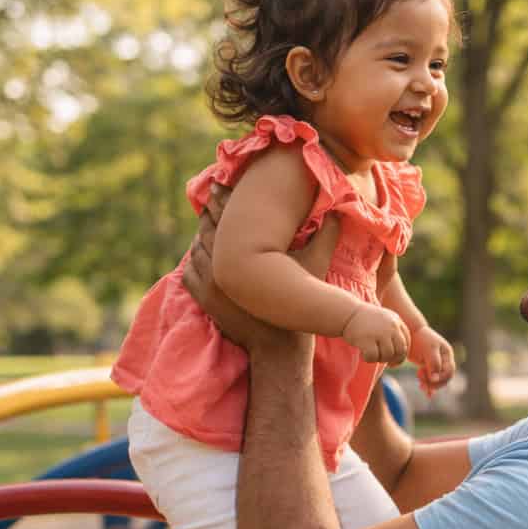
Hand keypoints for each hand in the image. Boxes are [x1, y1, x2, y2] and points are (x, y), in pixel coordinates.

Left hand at [183, 186, 309, 363]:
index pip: (229, 213)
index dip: (224, 196)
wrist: (277, 345)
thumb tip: (340, 212)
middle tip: (209, 196)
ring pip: (197, 246)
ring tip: (205, 222)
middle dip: (210, 210)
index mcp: (245, 248)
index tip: (219, 183)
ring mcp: (209, 279)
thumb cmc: (299, 301)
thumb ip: (326, 236)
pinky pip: (188, 271)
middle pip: (208, 226)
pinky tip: (198, 253)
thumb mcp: (316, 266)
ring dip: (202, 234)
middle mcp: (221, 259)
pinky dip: (193, 259)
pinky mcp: (202, 297)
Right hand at [342, 303, 409, 364]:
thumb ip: (394, 333)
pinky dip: (368, 359)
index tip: (394, 360)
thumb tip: (402, 356)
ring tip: (371, 353)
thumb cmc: (365, 320)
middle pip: (400, 351)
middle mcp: (391, 326)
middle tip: (383, 359)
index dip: (402, 354)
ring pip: (387, 355)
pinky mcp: (367, 339)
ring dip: (379, 359)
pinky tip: (363, 354)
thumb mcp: (384, 320)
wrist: (347, 312)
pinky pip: (373, 357)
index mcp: (396, 321)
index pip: (407, 341)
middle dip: (393, 359)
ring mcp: (379, 332)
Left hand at [408, 326, 455, 396]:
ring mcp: (436, 364)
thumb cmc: (420, 339)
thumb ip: (434, 363)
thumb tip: (435, 378)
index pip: (449, 371)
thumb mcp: (429, 349)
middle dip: (434, 382)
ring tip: (420, 383)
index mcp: (447, 354)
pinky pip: (431, 380)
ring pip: (438, 380)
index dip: (440, 377)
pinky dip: (429, 387)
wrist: (409, 332)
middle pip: (445, 378)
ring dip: (430, 384)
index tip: (429, 378)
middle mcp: (444, 360)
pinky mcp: (427, 367)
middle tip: (421, 381)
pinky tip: (427, 394)